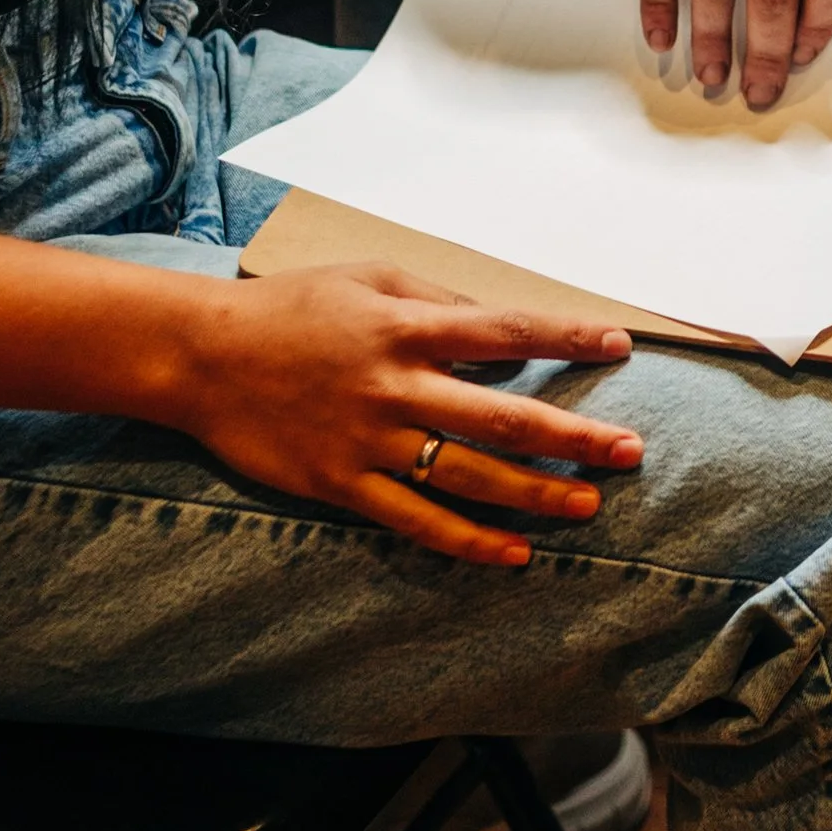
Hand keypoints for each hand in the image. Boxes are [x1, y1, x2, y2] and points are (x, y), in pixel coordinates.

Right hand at [174, 262, 644, 569]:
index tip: (620, 345)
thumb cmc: (290, 307)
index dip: (569, 337)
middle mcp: (397, 386)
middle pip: (504, 417)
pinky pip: (416, 521)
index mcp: (407, 327)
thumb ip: (439, 298)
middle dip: (574, 436)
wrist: (202, 356)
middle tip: (630, 450)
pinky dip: (469, 541)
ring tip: (587, 505)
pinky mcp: (342, 484)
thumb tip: (502, 325)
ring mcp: (370, 442)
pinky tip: (513, 553)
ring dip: (535, 495)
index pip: (508, 330)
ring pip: (470, 477)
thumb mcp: (369, 276)